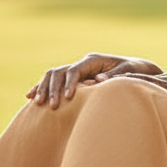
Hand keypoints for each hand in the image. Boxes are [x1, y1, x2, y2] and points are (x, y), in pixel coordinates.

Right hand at [26, 53, 161, 108]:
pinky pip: (53, 82)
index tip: (68, 98)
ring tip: (36, 104)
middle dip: (52, 88)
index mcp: (93, 60)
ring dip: (43, 88)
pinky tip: (30, 97)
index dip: (70, 83)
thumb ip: (113, 77)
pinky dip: (42, 88)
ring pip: (53, 76)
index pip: (75, 70)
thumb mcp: (127, 74)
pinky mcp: (74, 78)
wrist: (136, 68)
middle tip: (51, 106)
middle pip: (59, 72)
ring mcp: (77, 69)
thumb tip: (98, 80)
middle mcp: (82, 63)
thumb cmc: (133, 71)